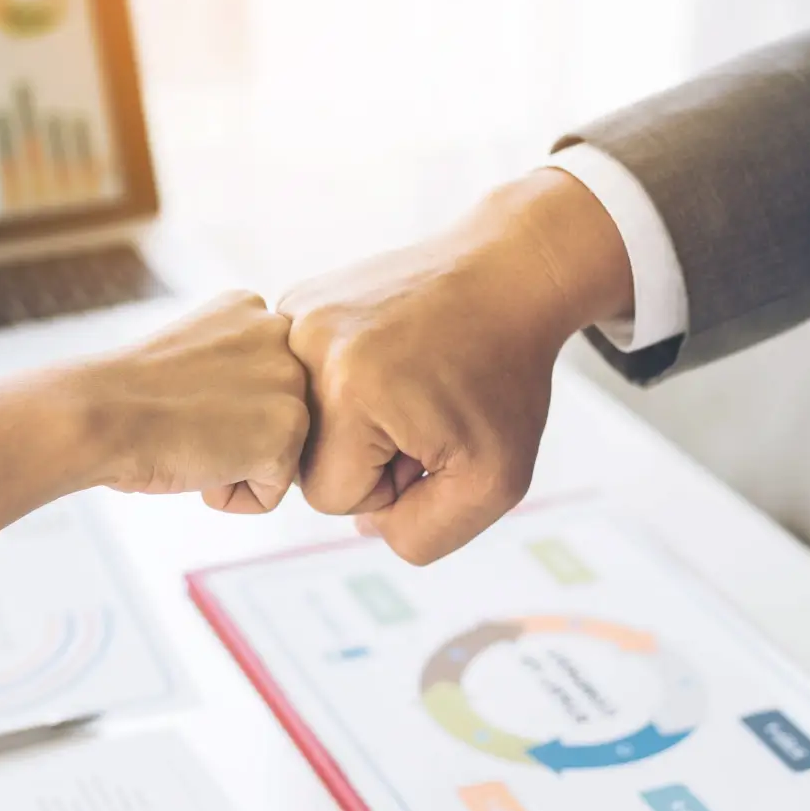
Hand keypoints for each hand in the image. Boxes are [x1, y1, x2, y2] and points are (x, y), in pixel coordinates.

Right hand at [74, 291, 309, 513]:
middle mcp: (279, 332)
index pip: (260, 385)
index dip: (216, 409)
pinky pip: (271, 491)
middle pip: (274, 417)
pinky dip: (230, 496)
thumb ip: (233, 370)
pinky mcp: (291, 425)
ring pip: (276, 453)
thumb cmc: (126, 399)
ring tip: (191, 438)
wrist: (101, 414)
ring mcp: (290, 378)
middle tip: (183, 420)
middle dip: (232, 435)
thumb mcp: (191, 358)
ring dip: (230, 464)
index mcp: (250, 309)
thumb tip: (254, 411)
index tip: (179, 399)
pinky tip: (199, 464)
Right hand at [278, 170, 630, 562]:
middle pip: (306, 460)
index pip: (329, 497)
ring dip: (352, 420)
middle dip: (365, 455)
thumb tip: (363, 524)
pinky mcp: (301, 300)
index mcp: (347, 393)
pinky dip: (343, 384)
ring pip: (302, 420)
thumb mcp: (492, 482)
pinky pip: (303, 379)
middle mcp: (308, 346)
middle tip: (422, 414)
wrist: (510, 276)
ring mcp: (299, 315)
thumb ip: (423, 534)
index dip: (388, 487)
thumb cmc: (506, 376)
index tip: (430, 443)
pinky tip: (388, 361)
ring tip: (407, 385)